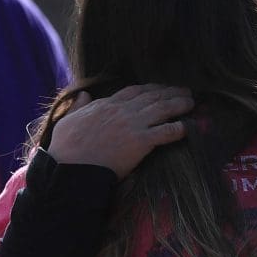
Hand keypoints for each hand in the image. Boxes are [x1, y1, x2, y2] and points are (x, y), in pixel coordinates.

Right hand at [47, 84, 193, 177]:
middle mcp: (121, 110)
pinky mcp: (140, 142)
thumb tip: (83, 94)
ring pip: (162, 109)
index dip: (150, 88)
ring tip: (191, 102)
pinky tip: (188, 127)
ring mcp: (132, 125)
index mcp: (105, 105)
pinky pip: (165, 132)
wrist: (70, 168)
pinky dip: (178, 128)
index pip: (133, 91)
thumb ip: (77, 106)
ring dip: (179, 104)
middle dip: (169, 92)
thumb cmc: (64, 149)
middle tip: (184, 90)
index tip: (160, 88)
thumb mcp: (67, 121)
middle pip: (152, 96)